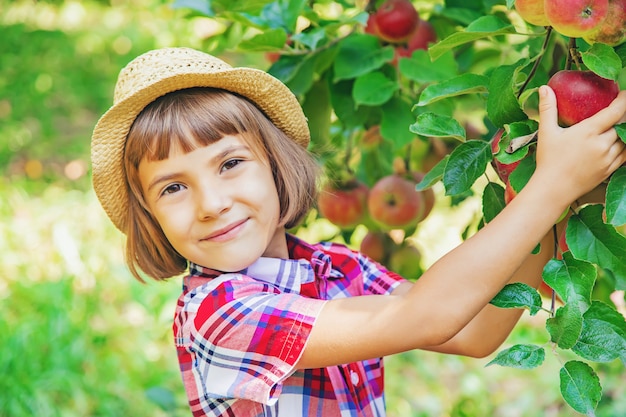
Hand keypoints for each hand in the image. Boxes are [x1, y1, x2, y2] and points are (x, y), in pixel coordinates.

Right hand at [533, 86, 625, 205]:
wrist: (553, 189)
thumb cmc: (548, 160)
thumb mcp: (546, 133)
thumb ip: (548, 109)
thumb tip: (544, 87)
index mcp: (588, 132)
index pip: (615, 111)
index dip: (623, 100)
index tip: (624, 93)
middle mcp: (602, 144)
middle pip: (622, 125)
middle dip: (622, 117)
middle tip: (617, 112)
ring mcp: (607, 158)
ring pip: (624, 140)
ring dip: (622, 133)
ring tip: (615, 128)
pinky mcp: (610, 170)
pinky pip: (625, 155)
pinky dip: (624, 147)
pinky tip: (618, 143)